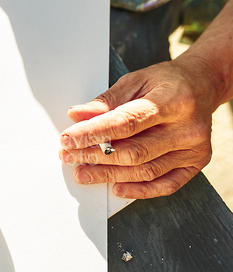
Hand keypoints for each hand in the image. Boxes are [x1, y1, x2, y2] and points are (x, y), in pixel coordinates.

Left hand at [58, 57, 221, 198]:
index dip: (93, 133)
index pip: (125, 123)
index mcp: (173, 100)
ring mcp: (194, 148)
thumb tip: (78, 116)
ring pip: (145, 170)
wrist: (202, 86)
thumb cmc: (167, 82)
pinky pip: (165, 185)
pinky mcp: (196, 163)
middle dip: (95, 156)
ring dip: (108, 175)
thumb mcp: (135, 81)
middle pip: (133, 151)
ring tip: (82, 172)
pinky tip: (115, 187)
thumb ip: (107, 101)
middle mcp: (187, 127)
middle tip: (69, 156)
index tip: (69, 139)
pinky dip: (139, 190)